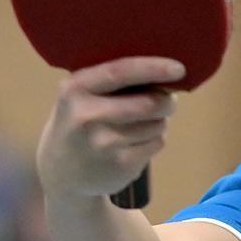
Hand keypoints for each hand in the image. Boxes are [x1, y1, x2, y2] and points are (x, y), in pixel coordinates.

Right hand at [36, 55, 185, 199]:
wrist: (61, 171)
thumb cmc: (81, 121)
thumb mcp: (81, 94)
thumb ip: (112, 80)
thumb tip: (165, 72)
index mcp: (76, 88)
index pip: (120, 72)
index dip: (153, 68)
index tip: (179, 68)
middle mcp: (86, 116)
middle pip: (148, 103)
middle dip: (166, 101)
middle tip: (168, 100)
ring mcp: (103, 144)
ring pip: (156, 124)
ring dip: (159, 121)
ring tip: (142, 124)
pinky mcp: (120, 165)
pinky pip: (156, 143)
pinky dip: (155, 139)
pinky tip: (136, 142)